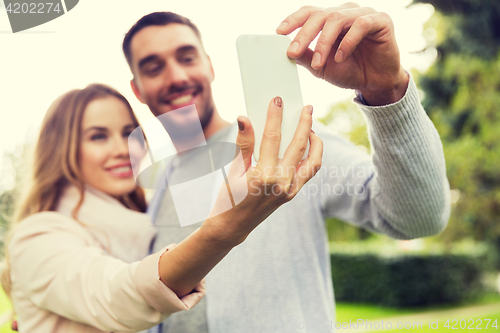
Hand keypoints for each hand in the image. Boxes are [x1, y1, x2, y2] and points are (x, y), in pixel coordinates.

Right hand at [203, 97, 322, 246]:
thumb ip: (243, 144)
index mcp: (263, 175)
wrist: (234, 225)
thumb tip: (243, 118)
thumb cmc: (229, 196)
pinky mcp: (292, 194)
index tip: (277, 101)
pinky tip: (308, 145)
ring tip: (312, 127)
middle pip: (298, 145)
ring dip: (315, 141)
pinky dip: (312, 157)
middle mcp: (280, 183)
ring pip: (311, 161)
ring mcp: (289, 190)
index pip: (272, 138)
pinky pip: (309, 172)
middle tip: (307, 107)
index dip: (275, 117)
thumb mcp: (233, 169)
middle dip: (304, 123)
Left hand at [276, 3, 408, 105]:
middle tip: (293, 51)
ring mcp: (363, 14)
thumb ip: (305, 57)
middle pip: (320, 15)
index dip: (294, 20)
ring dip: (324, 41)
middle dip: (304, 34)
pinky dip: (347, 42)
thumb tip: (285, 50)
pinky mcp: (380, 21)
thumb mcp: (321, 67)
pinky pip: (361, 24)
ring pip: (337, 18)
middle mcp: (346, 13)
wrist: (376, 83)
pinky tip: (340, 57)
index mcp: (331, 20)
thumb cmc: (349, 71)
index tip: (279, 32)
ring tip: (319, 63)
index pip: (310, 13)